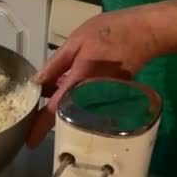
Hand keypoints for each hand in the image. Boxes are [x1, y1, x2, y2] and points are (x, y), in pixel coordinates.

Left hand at [27, 7, 159, 147]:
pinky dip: (73, 99)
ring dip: (60, 107)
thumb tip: (37, 82)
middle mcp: (91, 96)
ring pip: (75, 110)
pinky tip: (65, 87)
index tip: (30, 142)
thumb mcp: (75, 43)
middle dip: (48, 117)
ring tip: (48, 95)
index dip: (40, 127)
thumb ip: (55, 64)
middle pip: (64, 115)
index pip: (55, 110)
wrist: (145, 33)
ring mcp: (103, 100)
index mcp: (79, 82)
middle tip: (34, 113)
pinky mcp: (110, 98)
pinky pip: (86, 104)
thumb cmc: (110, 33)